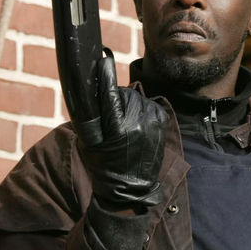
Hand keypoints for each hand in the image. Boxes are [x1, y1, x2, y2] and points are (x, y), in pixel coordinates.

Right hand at [76, 51, 166, 208]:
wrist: (129, 189)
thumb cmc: (103, 165)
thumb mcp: (90, 142)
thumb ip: (92, 117)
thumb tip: (91, 91)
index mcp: (116, 128)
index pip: (110, 95)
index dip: (105, 76)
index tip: (102, 60)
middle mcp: (136, 123)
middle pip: (124, 93)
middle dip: (117, 97)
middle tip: (111, 112)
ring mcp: (151, 123)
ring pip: (138, 97)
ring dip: (130, 103)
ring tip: (124, 122)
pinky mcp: (160, 123)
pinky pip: (150, 104)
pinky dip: (142, 109)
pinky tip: (137, 122)